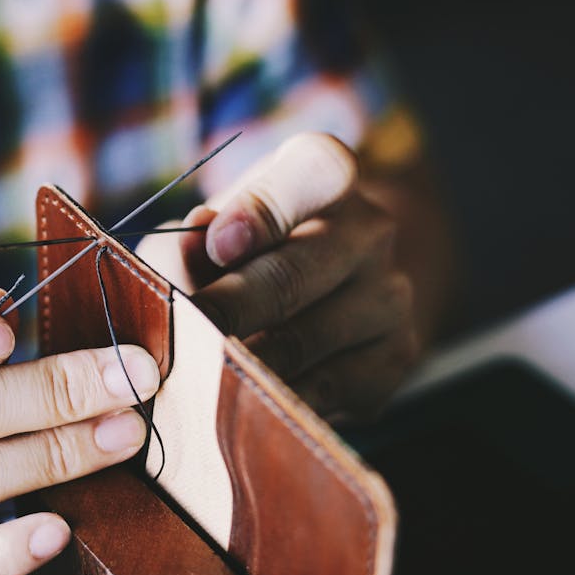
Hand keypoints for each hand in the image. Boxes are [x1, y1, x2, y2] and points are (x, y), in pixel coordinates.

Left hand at [138, 133, 418, 418]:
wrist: (324, 291)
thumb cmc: (244, 249)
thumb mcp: (209, 228)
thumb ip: (185, 244)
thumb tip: (179, 267)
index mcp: (325, 175)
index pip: (314, 171)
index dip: (262, 209)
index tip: (218, 245)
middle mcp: (370, 229)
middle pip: (295, 273)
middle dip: (230, 310)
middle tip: (185, 336)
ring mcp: (390, 296)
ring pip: (306, 341)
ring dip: (244, 364)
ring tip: (199, 375)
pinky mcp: (395, 358)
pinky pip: (326, 391)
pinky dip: (275, 402)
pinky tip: (243, 403)